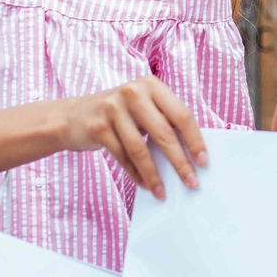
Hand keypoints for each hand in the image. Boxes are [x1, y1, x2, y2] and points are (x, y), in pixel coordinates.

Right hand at [62, 76, 208, 200]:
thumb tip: (191, 154)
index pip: (181, 115)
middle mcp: (133, 92)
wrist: (73, 116)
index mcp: (152, 85)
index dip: (195, 140)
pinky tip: (144, 184)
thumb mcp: (142, 108)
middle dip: (179, 161)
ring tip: (162, 191)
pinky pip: (122, 156)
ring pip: (140, 148)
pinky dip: (135, 173)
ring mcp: (113, 108)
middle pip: (164, 132)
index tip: (203, 162)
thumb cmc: (119, 115)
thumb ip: (164, 121)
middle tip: (190, 182)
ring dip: (154, 174)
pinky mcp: (98, 126)